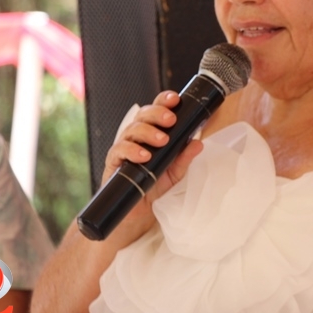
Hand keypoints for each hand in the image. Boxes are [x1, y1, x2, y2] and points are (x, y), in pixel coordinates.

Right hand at [101, 90, 203, 243]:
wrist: (136, 212)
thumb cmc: (153, 187)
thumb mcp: (174, 172)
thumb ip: (184, 158)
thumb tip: (198, 143)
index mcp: (152, 133)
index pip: (156, 111)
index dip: (164, 101)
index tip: (176, 100)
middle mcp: (136, 137)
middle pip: (143, 115)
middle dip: (157, 113)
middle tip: (171, 120)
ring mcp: (124, 148)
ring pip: (131, 129)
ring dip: (147, 132)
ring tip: (162, 140)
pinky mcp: (114, 162)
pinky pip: (119, 150)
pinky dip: (132, 150)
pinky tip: (144, 155)